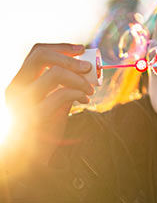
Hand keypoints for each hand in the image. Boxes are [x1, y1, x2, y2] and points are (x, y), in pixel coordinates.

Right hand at [4, 43, 94, 169]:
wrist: (28, 159)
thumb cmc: (42, 128)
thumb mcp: (51, 101)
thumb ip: (62, 86)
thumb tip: (85, 68)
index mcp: (20, 82)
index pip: (37, 52)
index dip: (61, 47)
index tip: (81, 49)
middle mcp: (17, 88)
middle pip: (42, 56)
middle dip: (70, 58)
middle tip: (89, 67)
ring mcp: (24, 101)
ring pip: (55, 73)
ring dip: (79, 79)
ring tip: (90, 89)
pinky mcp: (35, 115)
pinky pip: (63, 94)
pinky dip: (79, 93)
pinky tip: (85, 100)